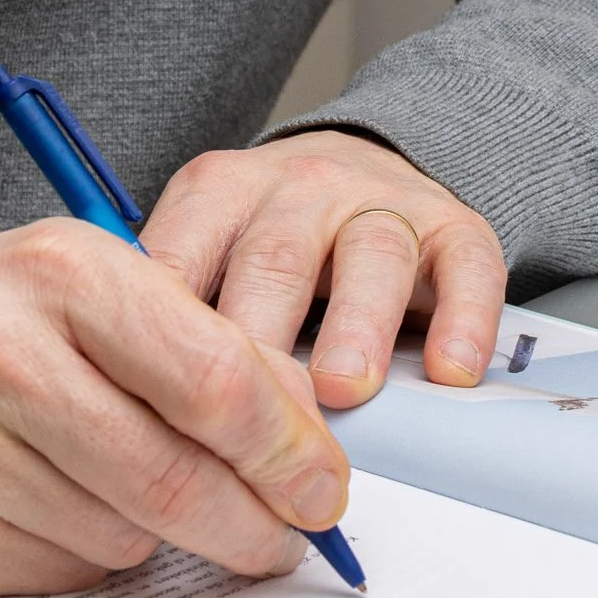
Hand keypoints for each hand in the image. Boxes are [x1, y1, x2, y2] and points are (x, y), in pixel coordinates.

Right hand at [0, 221, 348, 594]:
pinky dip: (87, 558)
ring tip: (141, 494)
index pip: (218, 379)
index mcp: (64, 270)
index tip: (325, 488)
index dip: (290, 450)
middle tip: (286, 536)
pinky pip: (59, 574)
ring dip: (161, 539)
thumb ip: (200, 343)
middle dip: (254, 523)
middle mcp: (2, 352)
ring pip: (123, 536)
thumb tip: (304, 433)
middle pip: (176, 476)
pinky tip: (63, 511)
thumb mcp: (93, 286)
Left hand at [141, 131, 506, 408]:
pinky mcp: (452, 228)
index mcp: (217, 195)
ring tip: (344, 390)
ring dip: (356, 327)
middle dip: (261, 343)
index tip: (164, 416)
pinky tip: (449, 371)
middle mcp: (296, 188)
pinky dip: (462, 321)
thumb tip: (132, 430)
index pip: (182, 264)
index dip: (171, 345)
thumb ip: (175, 320)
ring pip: (370, 255)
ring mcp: (379, 203)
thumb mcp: (206, 257)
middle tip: (250, 421)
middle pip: (273, 261)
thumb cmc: (269, 238)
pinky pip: (465, 268)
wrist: (363, 168)